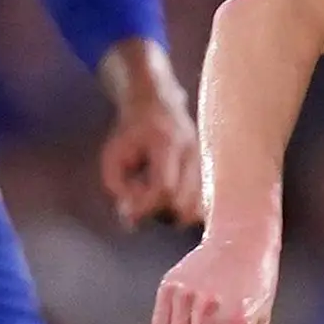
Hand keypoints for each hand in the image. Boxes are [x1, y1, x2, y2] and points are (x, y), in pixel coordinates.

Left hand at [96, 44, 206, 227]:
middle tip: (142, 203)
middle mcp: (194, 154)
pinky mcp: (210, 172)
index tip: (127, 210)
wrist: (157, 105)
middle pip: (185, 203)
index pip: (165, 188)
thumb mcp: (113, 155)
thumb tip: (132, 219)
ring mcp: (206, 163)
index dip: (145, 205)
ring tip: (157, 201)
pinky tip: (170, 201)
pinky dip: (186, 210)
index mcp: (168, 144)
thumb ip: (118, 187)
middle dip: (160, 212)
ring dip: (174, 214)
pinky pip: (204, 204)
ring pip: (199, 208)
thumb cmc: (132, 132)